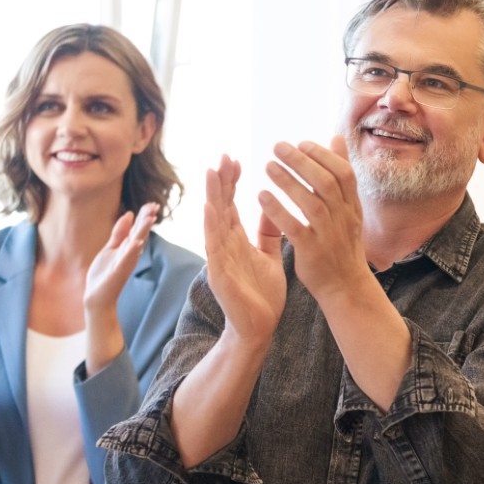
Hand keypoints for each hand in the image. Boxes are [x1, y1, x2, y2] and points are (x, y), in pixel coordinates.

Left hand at [85, 203, 157, 318]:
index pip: (138, 229)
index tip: (152, 204)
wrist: (97, 296)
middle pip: (140, 233)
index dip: (144, 217)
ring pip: (136, 243)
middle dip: (146, 220)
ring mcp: (125, 262)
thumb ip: (119, 232)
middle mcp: (129, 253)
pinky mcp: (118, 272)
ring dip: (143, 231)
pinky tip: (137, 242)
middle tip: (154, 206)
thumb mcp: (110, 247)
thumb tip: (129, 214)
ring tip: (150, 218)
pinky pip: (126, 260)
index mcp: (127, 247)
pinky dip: (132, 251)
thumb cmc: (104, 274)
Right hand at [204, 155, 286, 345]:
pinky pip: (214, 246)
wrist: (259, 328)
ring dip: (212, 196)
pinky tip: (210, 208)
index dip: (232, 182)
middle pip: (220, 206)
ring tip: (211, 172)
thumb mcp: (268, 257)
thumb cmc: (262, 294)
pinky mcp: (219, 273)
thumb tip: (272, 208)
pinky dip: (211, 226)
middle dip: (221, 181)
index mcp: (236, 241)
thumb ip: (267, 234)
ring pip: (214, 221)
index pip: (231, 205)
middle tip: (223, 156)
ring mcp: (219, 258)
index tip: (235, 159)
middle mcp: (224, 245)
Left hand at [259, 136, 369, 301]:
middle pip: (325, 182)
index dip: (323, 155)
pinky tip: (262, 196)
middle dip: (301, 161)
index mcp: (351, 206)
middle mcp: (343, 218)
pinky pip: (294, 228)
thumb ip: (341, 175)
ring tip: (268, 166)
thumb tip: (336, 138)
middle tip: (278, 146)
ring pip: (310, 203)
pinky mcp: (312, 252)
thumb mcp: (348, 208)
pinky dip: (278, 210)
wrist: (346, 287)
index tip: (301, 143)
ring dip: (288, 181)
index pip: (343, 172)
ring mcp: (329, 235)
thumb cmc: (342, 244)